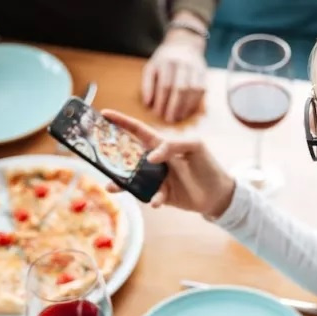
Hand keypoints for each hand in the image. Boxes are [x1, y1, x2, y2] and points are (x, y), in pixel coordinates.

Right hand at [102, 110, 234, 216]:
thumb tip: (150, 157)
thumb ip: (173, 145)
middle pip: (128, 156)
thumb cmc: (208, 165)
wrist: (219, 194)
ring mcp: (157, 179)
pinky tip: (156, 201)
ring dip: (121, 183)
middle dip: (111, 156)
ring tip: (111, 187)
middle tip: (97, 157)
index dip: (121, 121)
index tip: (103, 113)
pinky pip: (150, 197)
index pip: (137, 130)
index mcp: (161, 145)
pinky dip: (152, 199)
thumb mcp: (195, 146)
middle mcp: (155, 161)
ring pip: (133, 180)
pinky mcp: (161, 196)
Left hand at [142, 28, 206, 122]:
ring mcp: (195, 68)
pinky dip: (195, 102)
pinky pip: (202, 90)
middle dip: (174, 106)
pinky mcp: (204, 73)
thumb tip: (147, 103)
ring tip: (178, 117)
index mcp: (166, 62)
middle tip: (169, 119)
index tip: (157, 114)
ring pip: (193, 90)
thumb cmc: (164, 60)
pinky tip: (188, 111)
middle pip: (180, 89)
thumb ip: (147, 84)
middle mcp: (182, 64)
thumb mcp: (151, 67)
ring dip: (186, 106)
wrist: (184, 44)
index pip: (164, 85)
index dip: (161, 101)